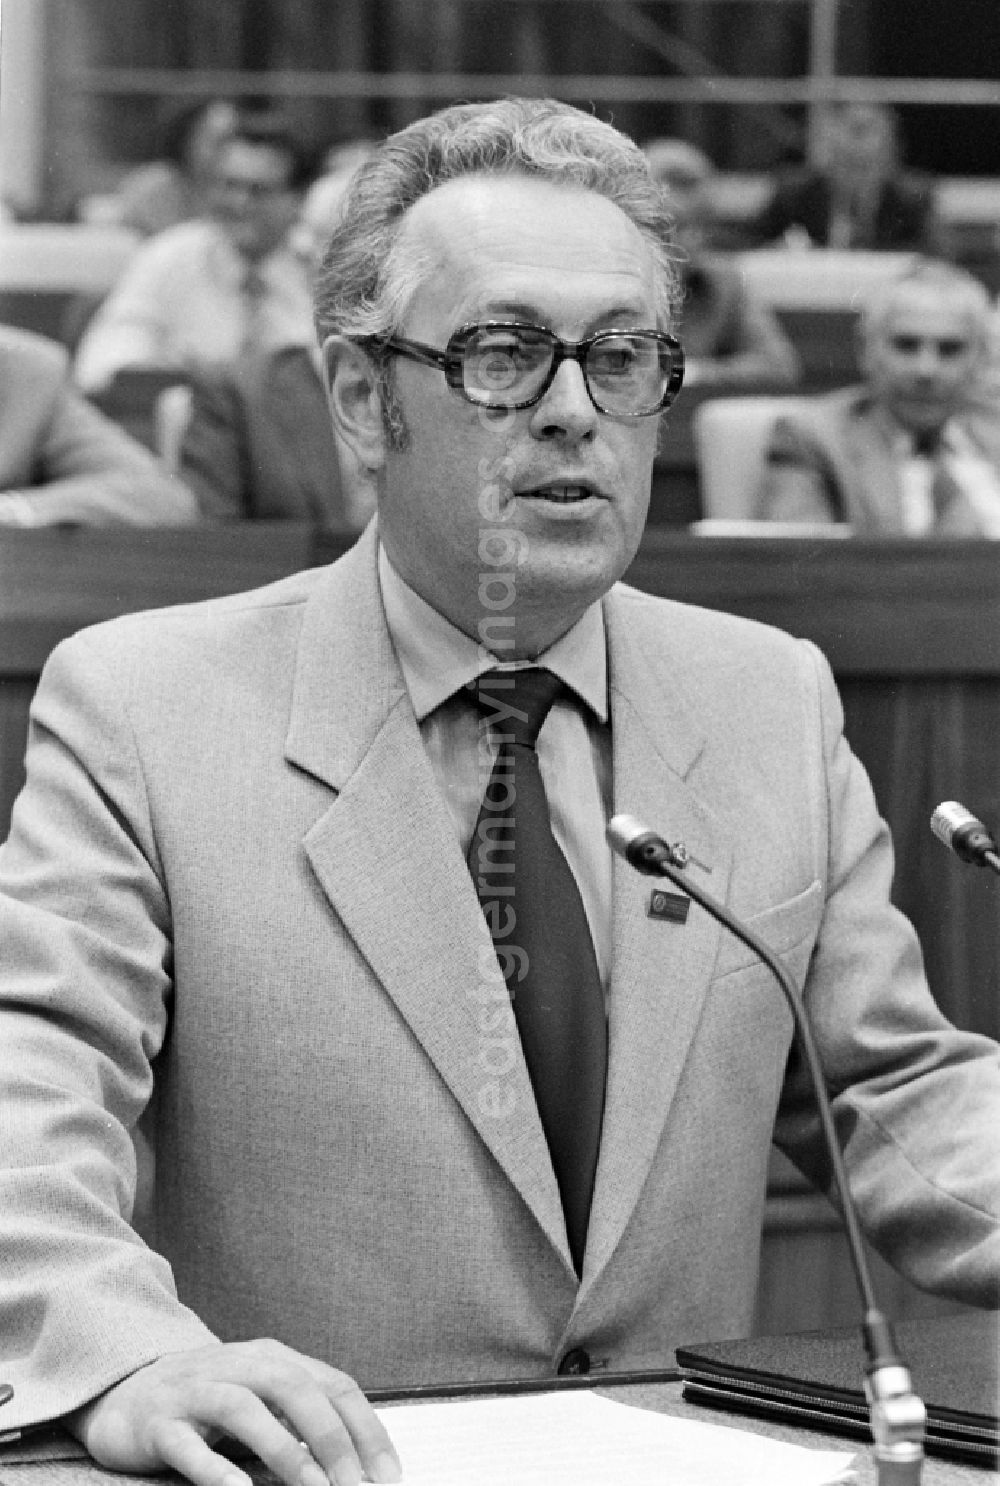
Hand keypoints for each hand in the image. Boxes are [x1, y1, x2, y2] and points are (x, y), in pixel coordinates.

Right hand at [66, 1340, 401, 1485]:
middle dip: (332, 1440)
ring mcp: (196, 1390)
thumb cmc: (207, 1402)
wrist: (124, 1392)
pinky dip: (216, 1469)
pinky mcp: (159, 1423)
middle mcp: (238, 1365)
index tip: (388, 1475)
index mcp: (272, 1358)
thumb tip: (355, 1464)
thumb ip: (302, 1418)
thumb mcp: (262, 1397)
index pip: (333, 1384)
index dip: (366, 1429)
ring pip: (245, 1410)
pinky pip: (189, 1445)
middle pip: (295, 1389)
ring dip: (285, 1451)